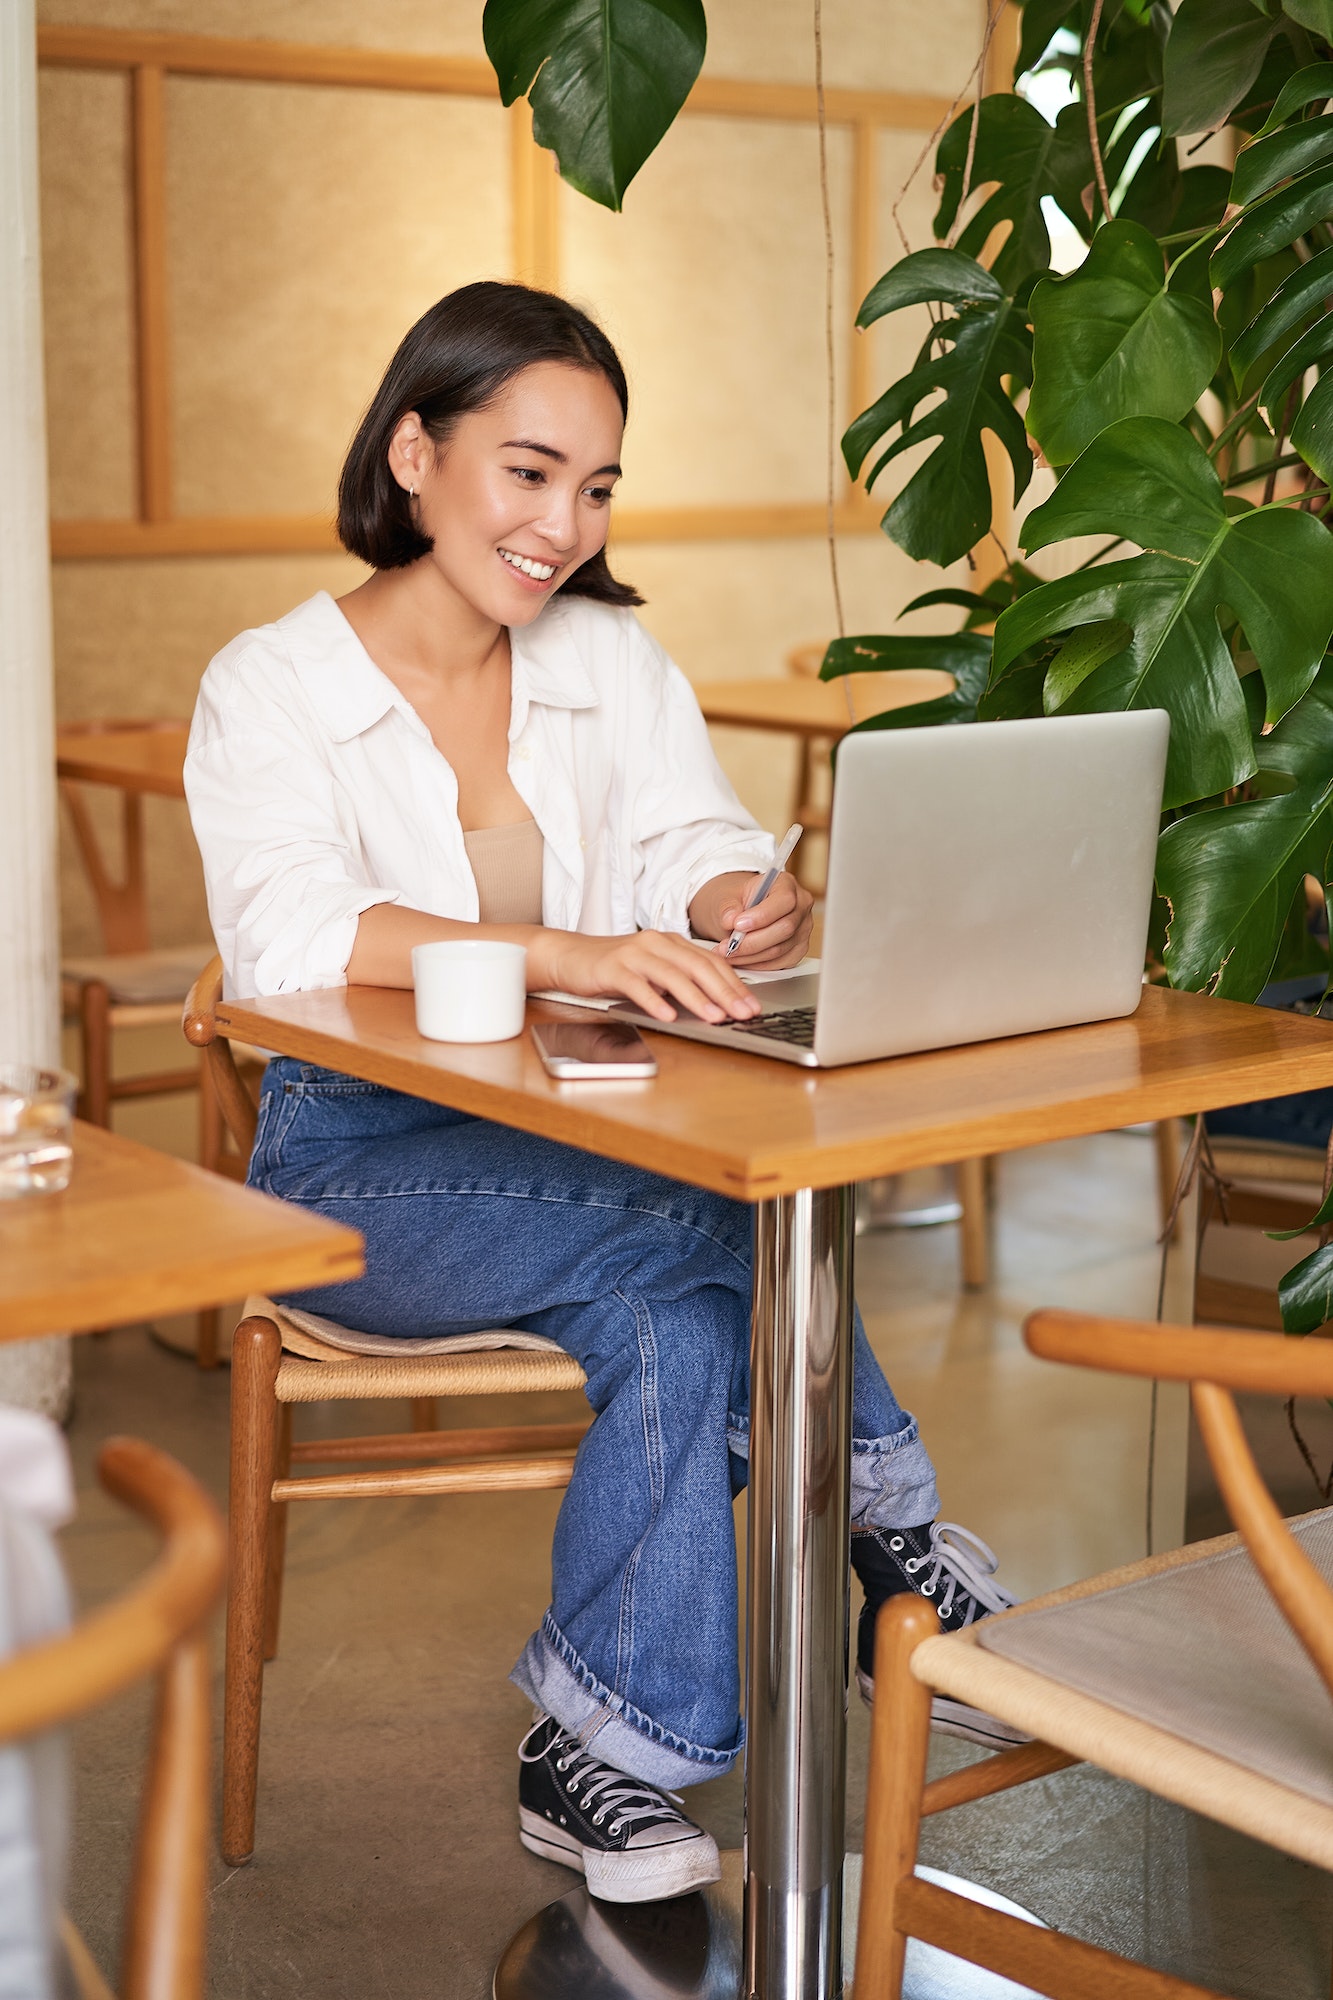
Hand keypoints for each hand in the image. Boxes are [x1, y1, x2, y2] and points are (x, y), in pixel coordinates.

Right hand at [538, 928, 761, 1024]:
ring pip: (672, 975)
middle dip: (724, 992)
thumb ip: (681, 979)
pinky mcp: (612, 967)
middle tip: (743, 1013)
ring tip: (714, 1017)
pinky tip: (667, 1016)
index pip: (711, 963)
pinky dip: (654, 1001)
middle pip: (698, 967)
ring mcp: (634, 954)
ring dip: (696, 998)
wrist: (570, 956)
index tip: (752, 1006)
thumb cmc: (615, 967)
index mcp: (672, 942)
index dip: (735, 985)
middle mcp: (656, 943)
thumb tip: (717, 1001)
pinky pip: (637, 985)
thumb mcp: (654, 970)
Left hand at [690, 870, 813, 968]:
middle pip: (785, 928)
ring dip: (750, 956)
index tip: (738, 925)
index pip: (784, 900)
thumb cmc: (736, 901)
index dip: (762, 916)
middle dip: (752, 941)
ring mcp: (802, 930)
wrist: (740, 913)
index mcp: (786, 884)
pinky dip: (756, 964)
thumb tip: (730, 919)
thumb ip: (728, 907)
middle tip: (728, 946)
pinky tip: (740, 959)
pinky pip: (779, 963)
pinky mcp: (797, 950)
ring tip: (727, 953)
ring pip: (780, 950)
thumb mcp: (726, 896)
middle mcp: (800, 906)